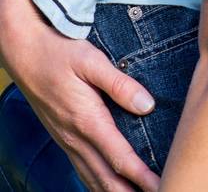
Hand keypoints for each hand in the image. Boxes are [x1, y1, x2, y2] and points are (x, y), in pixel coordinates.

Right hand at [0, 2, 158, 191]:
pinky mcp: (62, 136)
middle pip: (106, 177)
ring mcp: (66, 139)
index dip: (142, 177)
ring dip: (114, 191)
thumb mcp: (92, 61)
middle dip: (131, 191)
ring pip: (92, 176)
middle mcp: (74, 136)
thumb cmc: (60, 52)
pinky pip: (82, 167)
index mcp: (86, 120)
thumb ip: (120, 84)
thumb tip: (147, 105)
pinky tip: (108, 185)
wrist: (23, 51)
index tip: (162, 185)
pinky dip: (97, 182)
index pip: (119, 158)